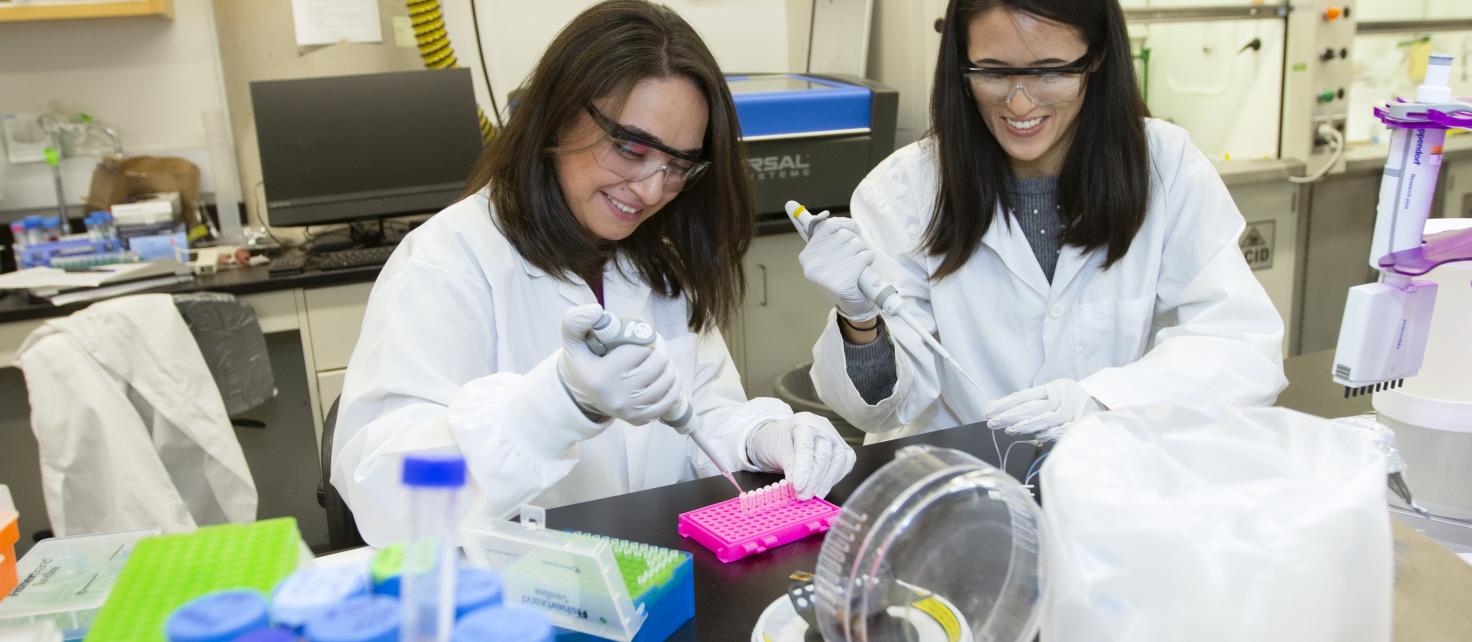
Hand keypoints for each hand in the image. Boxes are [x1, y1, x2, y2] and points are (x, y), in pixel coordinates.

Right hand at [558, 304, 681, 425]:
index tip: (642, 333)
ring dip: (669, 364)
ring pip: (667, 380)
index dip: (645, 336)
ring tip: (659, 357)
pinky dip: (673, 385)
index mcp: (601, 377)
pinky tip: (667, 375)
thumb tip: (596, 310)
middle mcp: (617, 396)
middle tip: (655, 342)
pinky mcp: (640, 419)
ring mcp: (630, 410)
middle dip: (660, 348)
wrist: (580, 396)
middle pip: (657, 363)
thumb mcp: (572, 341)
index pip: (639, 349)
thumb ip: (576, 320)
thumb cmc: (582, 363)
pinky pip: (669, 400)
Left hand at [746, 412, 855, 499]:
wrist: (781, 438)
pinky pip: (846, 464)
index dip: (803, 470)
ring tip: (813, 495)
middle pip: (824, 455)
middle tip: (803, 496)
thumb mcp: (776, 453)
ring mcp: (835, 437)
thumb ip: (789, 468)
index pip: (806, 448)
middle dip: (814, 480)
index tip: (798, 487)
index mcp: (803, 423)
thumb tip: (800, 487)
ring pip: (839, 461)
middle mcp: (822, 427)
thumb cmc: (777, 442)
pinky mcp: (843, 448)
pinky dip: (835, 479)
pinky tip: (823, 487)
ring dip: (826, 482)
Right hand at [799, 217, 879, 321]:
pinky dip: (868, 259)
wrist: (850, 305)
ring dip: (862, 251)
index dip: (843, 224)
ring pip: (855, 244)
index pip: (826, 226)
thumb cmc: (840, 276)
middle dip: (854, 241)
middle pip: (844, 234)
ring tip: (857, 263)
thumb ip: (824, 237)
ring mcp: (827, 273)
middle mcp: (813, 263)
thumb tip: (810, 210)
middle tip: (852, 255)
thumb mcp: (826, 256)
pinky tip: (863, 268)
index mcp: (807, 255)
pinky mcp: (842, 283)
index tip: (852, 228)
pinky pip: (863, 256)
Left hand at [982, 379, 1102, 441]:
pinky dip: (1053, 432)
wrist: (1104, 402)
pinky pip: (1066, 429)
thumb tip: (993, 406)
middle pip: (1033, 406)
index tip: (988, 410)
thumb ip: (1026, 402)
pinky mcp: (1082, 422)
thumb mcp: (1050, 395)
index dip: (1005, 403)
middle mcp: (1062, 397)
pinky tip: (1040, 436)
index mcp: (1052, 388)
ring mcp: (1072, 410)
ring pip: (1047, 417)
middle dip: (1010, 414)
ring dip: (1027, 424)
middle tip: (993, 421)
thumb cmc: (1070, 401)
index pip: (1024, 396)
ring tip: (1010, 429)